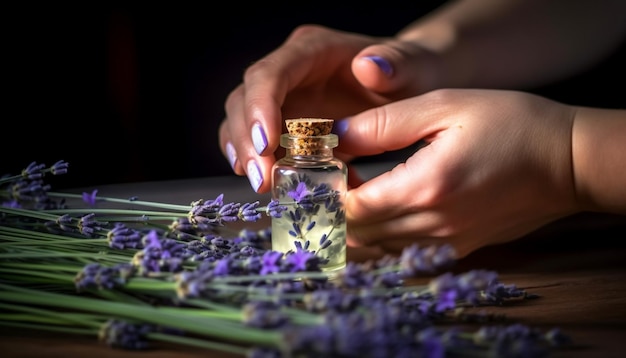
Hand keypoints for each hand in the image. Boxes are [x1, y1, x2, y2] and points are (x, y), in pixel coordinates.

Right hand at [219, 24, 443, 191]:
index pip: (271, 73)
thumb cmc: (412, 74)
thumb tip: (368, 66)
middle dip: (247, 140)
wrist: (410, 85)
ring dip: (245, 154)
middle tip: (262, 180)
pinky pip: (256, 140)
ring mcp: (283, 97)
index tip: (265, 144)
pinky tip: (266, 183)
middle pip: (245, 98)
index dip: (261, 107)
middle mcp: (289, 70)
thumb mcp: (414, 68)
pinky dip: (255, 161)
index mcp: (313, 50)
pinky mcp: (285, 122)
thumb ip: (397, 64)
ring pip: (242, 120)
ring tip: (263, 186)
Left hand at [340, 88, 577, 257]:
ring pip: (379, 246)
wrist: (566, 161)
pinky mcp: (459, 248)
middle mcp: (432, 225)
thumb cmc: (510, 123)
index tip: (329, 167)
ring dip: (363, 221)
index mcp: (424, 187)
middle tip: (343, 175)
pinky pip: (404, 249)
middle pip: (360, 233)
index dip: (331, 190)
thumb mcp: (444, 106)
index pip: (352, 207)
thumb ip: (384, 124)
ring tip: (367, 186)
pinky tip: (394, 202)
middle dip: (342, 207)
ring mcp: (447, 243)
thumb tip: (338, 134)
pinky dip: (387, 232)